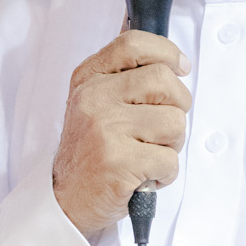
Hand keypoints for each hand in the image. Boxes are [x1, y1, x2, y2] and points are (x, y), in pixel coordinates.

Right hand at [52, 31, 191, 236]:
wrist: (65, 201)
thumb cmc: (90, 154)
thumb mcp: (95, 105)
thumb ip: (124, 79)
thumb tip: (171, 59)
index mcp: (89, 80)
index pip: (133, 44)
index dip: (166, 52)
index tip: (181, 67)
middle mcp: (94, 99)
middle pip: (164, 81)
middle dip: (178, 106)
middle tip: (164, 128)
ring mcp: (105, 129)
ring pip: (174, 122)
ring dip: (172, 145)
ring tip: (149, 156)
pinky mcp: (119, 162)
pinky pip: (169, 160)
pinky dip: (165, 174)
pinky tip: (145, 177)